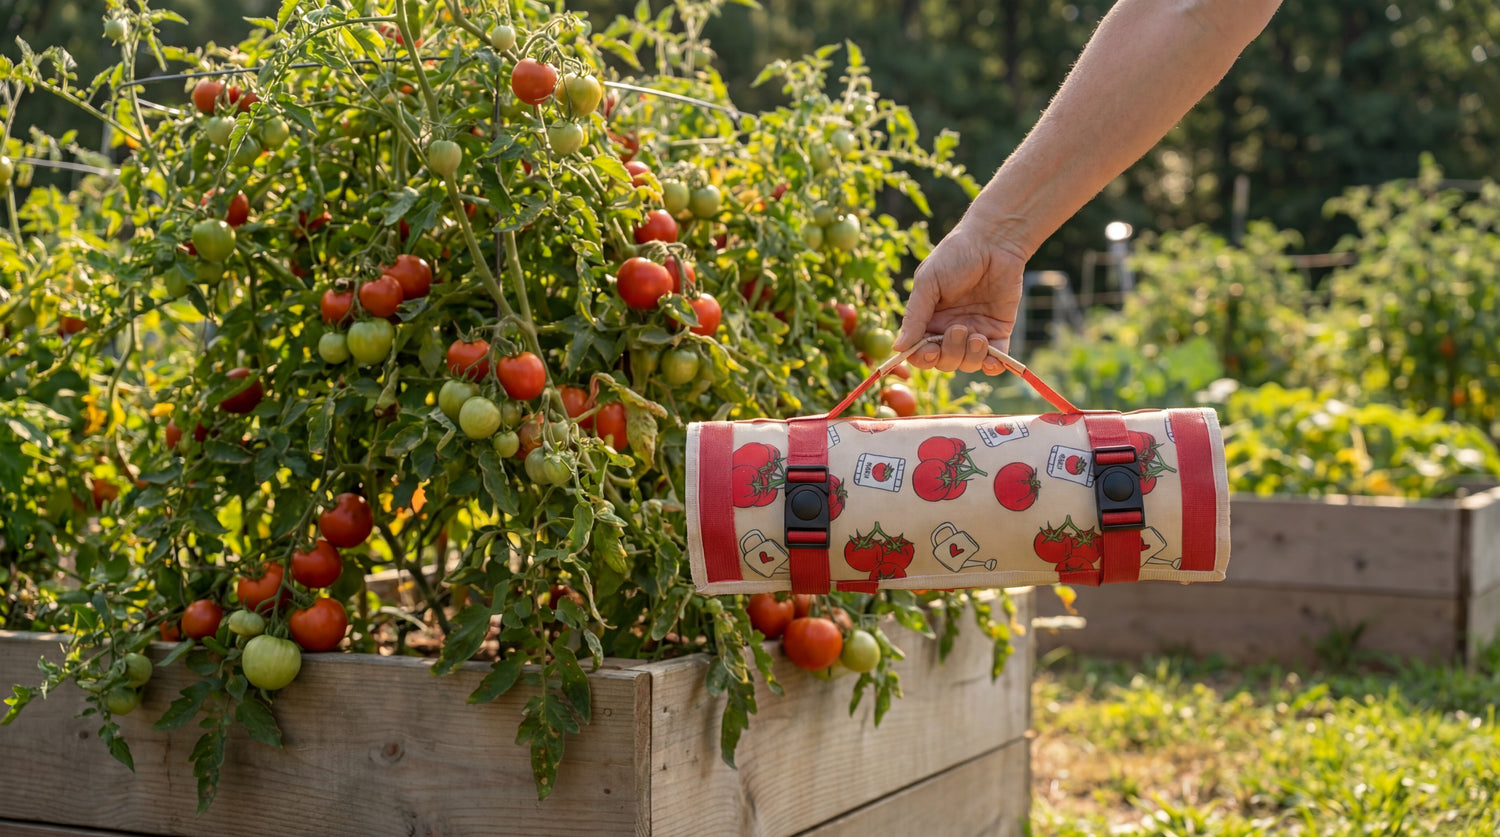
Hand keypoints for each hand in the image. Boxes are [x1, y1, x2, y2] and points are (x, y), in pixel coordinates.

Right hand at [894, 223, 1027, 373]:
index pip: (921, 352)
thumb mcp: (928, 283)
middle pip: (944, 361)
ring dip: (971, 356)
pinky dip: (994, 366)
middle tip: (958, 328)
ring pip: (968, 363)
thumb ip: (914, 316)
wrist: (993, 242)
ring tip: (978, 336)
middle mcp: (950, 330)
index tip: (930, 349)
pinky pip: (995, 360)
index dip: (923, 358)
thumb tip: (898, 348)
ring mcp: (975, 332)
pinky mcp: (999, 331)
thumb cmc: (955, 256)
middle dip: (950, 353)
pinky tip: (994, 360)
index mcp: (929, 320)